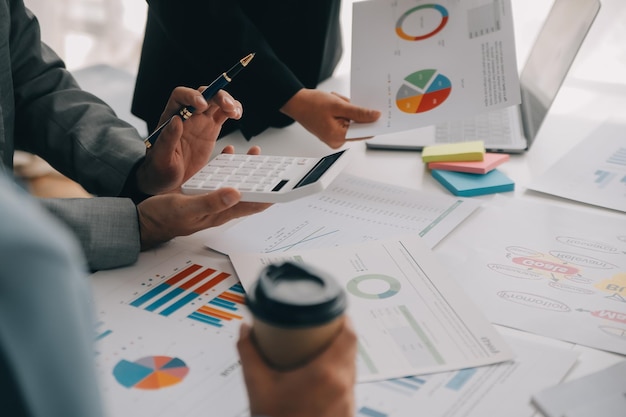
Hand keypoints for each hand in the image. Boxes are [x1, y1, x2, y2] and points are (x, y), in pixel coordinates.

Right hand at [136, 145, 267, 248]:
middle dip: (264, 179)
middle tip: (273, 163)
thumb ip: (211, 202)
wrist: (145, 220)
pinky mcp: (202, 190)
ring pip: (236, 182)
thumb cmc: (163, 218)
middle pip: (249, 192)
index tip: (286, 187)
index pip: (253, 205)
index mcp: (220, 212)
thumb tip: (236, 192)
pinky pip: (220, 176)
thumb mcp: (187, 208)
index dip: (271, 197)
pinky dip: (226, 163)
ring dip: (247, 169)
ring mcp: (212, 198)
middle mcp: (220, 206)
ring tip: (255, 153)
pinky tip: (228, 152)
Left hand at [137, 87, 242, 194]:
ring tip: (236, 112)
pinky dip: (233, 111)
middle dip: (217, 96)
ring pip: (216, 102)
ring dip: (228, 101)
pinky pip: (223, 114)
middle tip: (228, 106)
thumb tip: (176, 119)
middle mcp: (187, 115)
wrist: (167, 181)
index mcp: (170, 118)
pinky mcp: (211, 130)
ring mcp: (200, 122)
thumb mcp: (160, 158)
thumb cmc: (158, 170)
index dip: (192, 96)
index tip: (202, 105)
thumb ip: (167, 139)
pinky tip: (238, 116)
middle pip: (203, 95)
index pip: (181, 96)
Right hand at [237, 318, 357, 416]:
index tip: (334, 311)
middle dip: (339, 334)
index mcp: (327, 374)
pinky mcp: (347, 413)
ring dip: (340, 354)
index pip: (349, 335)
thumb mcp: (257, 386)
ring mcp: (348, 402)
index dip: (344, 318)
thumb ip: (249, 353)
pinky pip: (348, 384)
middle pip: (352, 348)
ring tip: (321, 347)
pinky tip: (321, 375)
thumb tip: (245, 330)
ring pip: (351, 367)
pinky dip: (338, 374)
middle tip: (323, 326)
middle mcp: (343, 386)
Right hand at [280, 88, 380, 148]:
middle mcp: (337, 141)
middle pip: (358, 127)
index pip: (364, 133)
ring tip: (335, 104)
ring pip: (351, 123)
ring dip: (347, 110)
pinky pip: (345, 122)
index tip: (377, 111)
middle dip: (354, 112)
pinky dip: (342, 112)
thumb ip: (359, 113)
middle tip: (343, 103)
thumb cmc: (311, 104)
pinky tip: (333, 107)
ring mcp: (334, 138)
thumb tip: (375, 117)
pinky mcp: (332, 133)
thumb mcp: (338, 106)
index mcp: (338, 138)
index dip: (372, 121)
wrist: (296, 103)